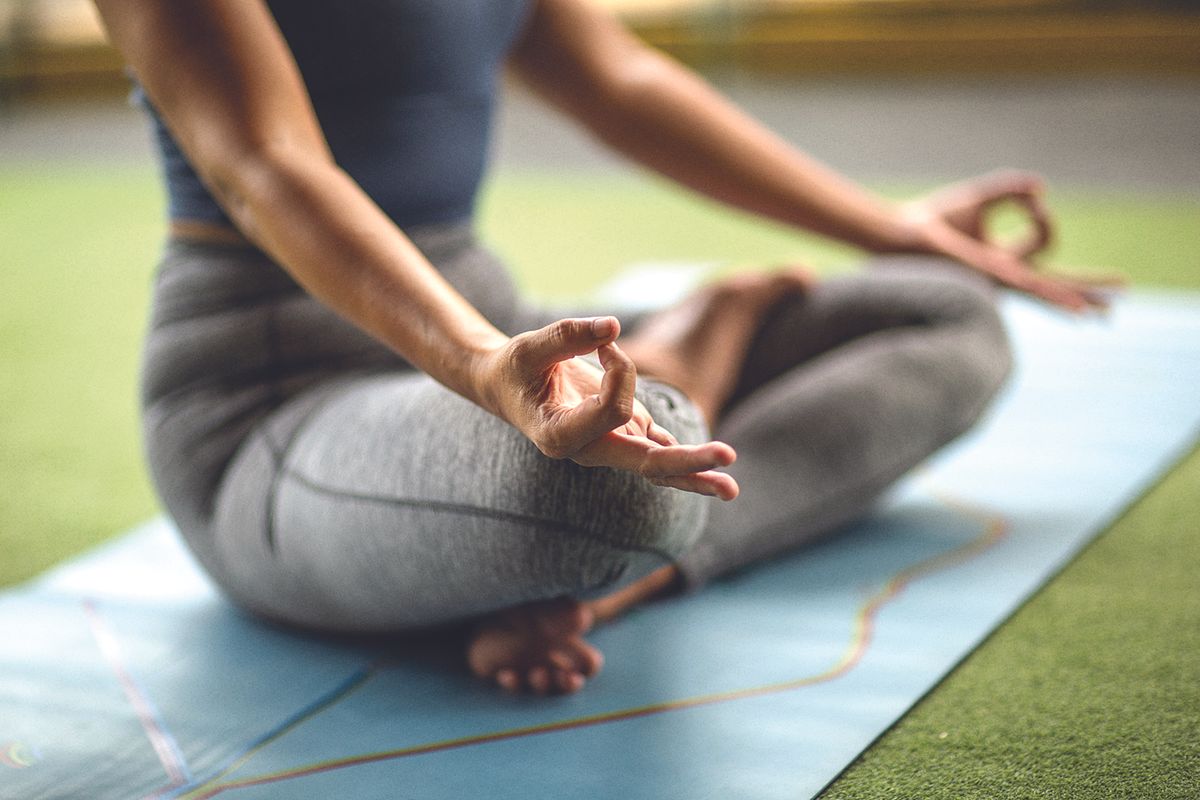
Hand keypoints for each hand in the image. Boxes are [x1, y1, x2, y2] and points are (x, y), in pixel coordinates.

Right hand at [477, 317, 738, 499]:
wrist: (508, 387)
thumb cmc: (516, 368)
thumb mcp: (530, 347)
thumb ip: (568, 335)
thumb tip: (612, 328)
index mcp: (560, 436)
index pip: (614, 410)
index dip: (621, 371)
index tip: (606, 343)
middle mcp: (589, 450)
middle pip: (647, 463)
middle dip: (689, 461)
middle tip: (729, 458)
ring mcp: (609, 446)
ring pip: (658, 466)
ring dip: (696, 475)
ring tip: (731, 489)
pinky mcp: (623, 436)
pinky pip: (658, 452)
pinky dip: (685, 459)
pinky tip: (715, 473)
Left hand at [901, 170, 1121, 312]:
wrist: (904, 232)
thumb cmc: (934, 220)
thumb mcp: (981, 197)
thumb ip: (1011, 189)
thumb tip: (1040, 189)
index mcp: (1005, 258)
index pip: (1045, 243)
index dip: (1044, 216)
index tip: (1031, 199)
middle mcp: (1005, 274)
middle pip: (1056, 281)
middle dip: (1088, 286)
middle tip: (1122, 293)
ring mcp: (999, 279)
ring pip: (1048, 291)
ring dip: (1077, 298)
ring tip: (1106, 312)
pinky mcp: (990, 276)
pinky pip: (1030, 287)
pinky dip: (1055, 296)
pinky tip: (1075, 307)